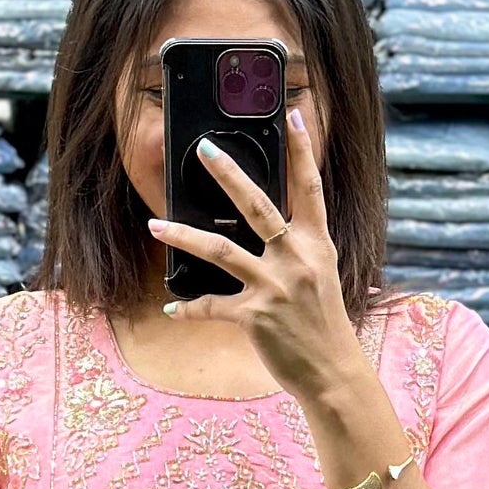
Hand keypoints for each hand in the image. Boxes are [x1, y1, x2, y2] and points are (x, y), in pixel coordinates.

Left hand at [147, 111, 363, 400]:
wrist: (333, 374)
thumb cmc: (324, 325)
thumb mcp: (319, 277)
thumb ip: (298, 248)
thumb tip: (268, 228)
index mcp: (316, 245)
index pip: (310, 188)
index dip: (302, 150)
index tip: (293, 115)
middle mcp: (296, 259)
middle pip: (258, 206)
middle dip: (229, 174)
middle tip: (205, 149)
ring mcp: (275, 286)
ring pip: (221, 250)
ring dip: (183, 236)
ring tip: (155, 225)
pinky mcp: (255, 316)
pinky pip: (212, 306)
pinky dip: (189, 308)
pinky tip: (172, 308)